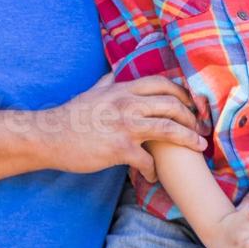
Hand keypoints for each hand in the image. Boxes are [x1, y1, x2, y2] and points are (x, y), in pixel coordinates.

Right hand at [48, 73, 208, 182]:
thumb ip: (106, 81)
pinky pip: (148, 160)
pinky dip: (154, 170)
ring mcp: (124, 126)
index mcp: (122, 89)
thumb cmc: (70, 117)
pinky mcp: (119, 149)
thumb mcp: (91, 92)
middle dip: (191, 117)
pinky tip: (152, 176)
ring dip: (188, 139)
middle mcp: (126, 103)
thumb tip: (114, 72)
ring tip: (198, 147)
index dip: (182, 92)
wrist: (49, 136)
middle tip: (199, 128)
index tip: (191, 104)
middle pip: (172, 104)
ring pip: (168, 129)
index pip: (162, 83)